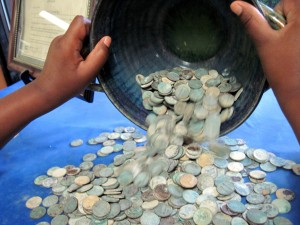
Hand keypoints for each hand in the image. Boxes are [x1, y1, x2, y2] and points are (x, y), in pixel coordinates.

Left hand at [35, 15, 110, 107]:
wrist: (47, 93)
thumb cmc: (67, 85)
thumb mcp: (88, 73)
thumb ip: (99, 55)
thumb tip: (108, 39)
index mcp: (67, 42)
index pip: (81, 21)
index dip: (92, 28)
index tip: (97, 43)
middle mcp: (61, 39)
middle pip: (80, 28)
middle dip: (90, 40)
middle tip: (92, 57)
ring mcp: (58, 43)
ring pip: (78, 36)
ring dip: (86, 47)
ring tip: (86, 63)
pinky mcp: (58, 48)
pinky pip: (73, 43)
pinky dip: (80, 51)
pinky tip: (80, 64)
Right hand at [230, 0, 299, 139]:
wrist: (298, 93)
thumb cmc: (282, 68)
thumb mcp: (264, 42)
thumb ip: (251, 21)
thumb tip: (235, 4)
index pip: (285, 3)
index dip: (277, 17)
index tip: (277, 34)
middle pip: (294, 11)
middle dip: (286, 25)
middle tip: (284, 44)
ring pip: (297, 23)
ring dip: (292, 32)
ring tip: (290, 51)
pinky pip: (298, 35)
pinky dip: (295, 41)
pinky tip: (296, 54)